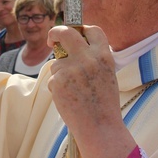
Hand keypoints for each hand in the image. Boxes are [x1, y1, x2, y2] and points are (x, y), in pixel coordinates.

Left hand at [47, 25, 136, 157]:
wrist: (100, 128)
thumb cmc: (104, 105)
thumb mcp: (107, 75)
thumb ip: (93, 59)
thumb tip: (74, 46)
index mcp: (104, 56)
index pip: (92, 30)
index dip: (81, 29)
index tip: (74, 33)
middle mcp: (88, 58)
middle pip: (66, 32)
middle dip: (55, 32)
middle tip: (51, 39)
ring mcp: (71, 69)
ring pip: (56, 62)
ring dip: (60, 74)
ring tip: (74, 92)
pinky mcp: (58, 81)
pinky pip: (53, 79)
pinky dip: (58, 88)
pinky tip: (69, 100)